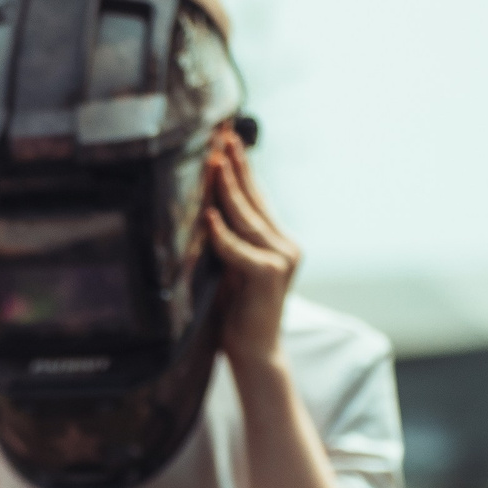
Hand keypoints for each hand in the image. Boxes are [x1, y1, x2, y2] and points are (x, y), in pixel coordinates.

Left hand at [199, 129, 301, 369]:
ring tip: (213, 160)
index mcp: (277, 241)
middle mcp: (284, 245)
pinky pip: (238, 248)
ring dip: (227, 188)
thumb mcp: (229, 267)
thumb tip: (203, 208)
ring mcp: (280, 258)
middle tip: (222, 135)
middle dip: (236, 165)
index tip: (228, 139)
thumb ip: (226, 240)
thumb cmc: (236, 313)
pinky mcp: (268, 275)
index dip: (242, 168)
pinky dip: (221, 233)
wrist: (254, 351)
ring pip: (247, 217)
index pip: (257, 198)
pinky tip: (208, 214)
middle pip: (254, 199)